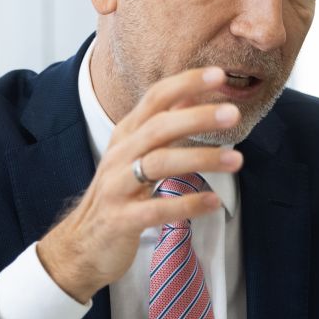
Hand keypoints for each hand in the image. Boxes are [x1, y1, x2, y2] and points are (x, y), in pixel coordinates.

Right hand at [37, 67, 243, 300]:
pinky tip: (213, 203)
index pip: (155, 99)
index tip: (219, 75)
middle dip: (197, 117)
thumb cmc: (118, 194)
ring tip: (237, 160)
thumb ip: (161, 126)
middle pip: (158, 127)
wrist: (82, 244)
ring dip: (200, 159)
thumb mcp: (134, 154)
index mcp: (127, 135)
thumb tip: (191, 93)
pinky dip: (186, 204)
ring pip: (158, 163)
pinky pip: (155, 209)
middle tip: (234, 114)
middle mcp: (120, 155)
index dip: (185, 84)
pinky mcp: (120, 219)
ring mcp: (117, 186)